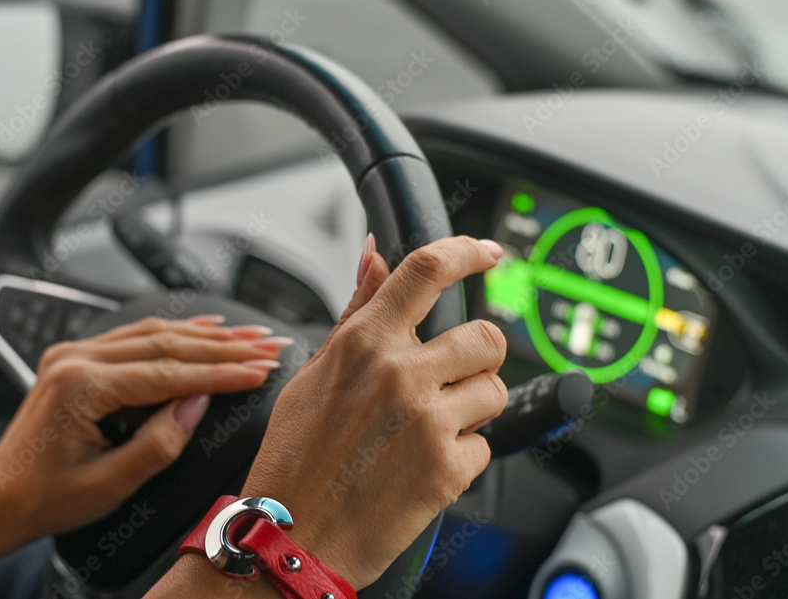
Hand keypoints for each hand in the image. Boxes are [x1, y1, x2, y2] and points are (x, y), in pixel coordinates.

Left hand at [0, 316, 289, 546]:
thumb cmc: (45, 497)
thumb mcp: (110, 483)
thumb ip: (159, 442)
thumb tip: (199, 403)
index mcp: (81, 386)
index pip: (168, 372)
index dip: (221, 371)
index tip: (260, 369)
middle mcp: (76, 358)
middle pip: (167, 343)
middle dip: (226, 345)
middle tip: (269, 344)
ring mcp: (75, 353)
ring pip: (155, 332)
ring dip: (208, 334)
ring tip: (251, 335)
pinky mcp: (79, 357)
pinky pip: (136, 334)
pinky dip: (177, 332)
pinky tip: (207, 327)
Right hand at [242, 235, 507, 588]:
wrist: (291, 535)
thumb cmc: (294, 457)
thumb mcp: (313, 372)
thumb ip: (356, 311)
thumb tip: (375, 256)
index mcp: (365, 342)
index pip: (428, 270)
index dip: (467, 252)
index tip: (486, 253)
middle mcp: (401, 373)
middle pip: (486, 335)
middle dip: (479, 355)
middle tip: (454, 376)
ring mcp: (428, 421)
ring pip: (495, 390)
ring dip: (474, 407)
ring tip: (432, 427)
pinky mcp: (448, 469)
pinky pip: (486, 445)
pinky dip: (463, 455)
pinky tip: (424, 464)